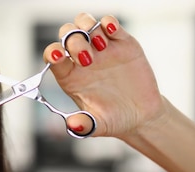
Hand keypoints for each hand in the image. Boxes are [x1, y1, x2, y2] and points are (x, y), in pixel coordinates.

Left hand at [44, 13, 163, 138]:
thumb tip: (73, 126)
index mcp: (70, 76)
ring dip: (88, 28)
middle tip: (87, 59)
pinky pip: (110, 23)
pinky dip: (108, 22)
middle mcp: (82, 59)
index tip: (59, 56)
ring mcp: (101, 49)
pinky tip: (112, 31)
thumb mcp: (99, 125)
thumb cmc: (114, 119)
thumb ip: (84, 124)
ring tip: (101, 45)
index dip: (52, 52)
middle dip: (73, 41)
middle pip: (67, 35)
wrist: (141, 114)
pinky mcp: (121, 43)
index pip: (53, 56)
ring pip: (85, 24)